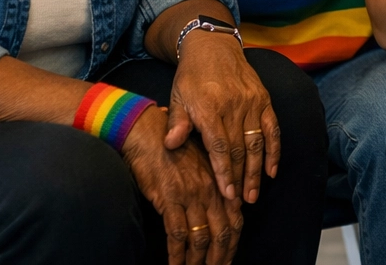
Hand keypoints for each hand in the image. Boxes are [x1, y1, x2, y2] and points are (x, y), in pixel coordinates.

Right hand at [122, 102, 242, 264]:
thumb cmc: (174, 148)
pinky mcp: (169, 199)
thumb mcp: (202, 164)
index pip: (235, 220)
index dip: (233, 243)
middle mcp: (210, 190)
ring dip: (198, 262)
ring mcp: (191, 196)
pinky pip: (177, 234)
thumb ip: (214, 186)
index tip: (228, 259)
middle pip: (222, 233)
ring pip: (200, 239)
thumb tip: (228, 207)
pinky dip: (177, 255)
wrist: (149, 133)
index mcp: (220, 182)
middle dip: (220, 257)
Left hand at [167, 32, 280, 203]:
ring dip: (257, 170)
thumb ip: (177, 122)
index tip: (226, 194)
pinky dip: (274, 150)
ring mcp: (252, 102)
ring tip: (253, 194)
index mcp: (210, 107)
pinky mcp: (264, 99)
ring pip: (257, 142)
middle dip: (241, 178)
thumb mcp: (177, 96)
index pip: (219, 146)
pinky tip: (271, 170)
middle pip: (240, 149)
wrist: (214, 46)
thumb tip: (170, 144)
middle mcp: (234, 105)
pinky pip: (272, 128)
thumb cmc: (192, 76)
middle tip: (241, 203)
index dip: (224, 172)